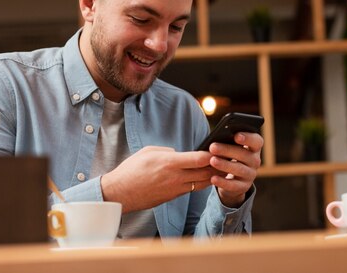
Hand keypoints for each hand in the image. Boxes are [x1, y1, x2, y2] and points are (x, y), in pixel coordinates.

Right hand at [100, 146, 220, 212]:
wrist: (119, 193)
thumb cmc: (131, 170)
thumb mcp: (148, 152)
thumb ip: (167, 151)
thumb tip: (179, 153)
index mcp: (170, 163)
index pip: (199, 159)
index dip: (212, 154)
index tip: (219, 148)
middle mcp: (175, 177)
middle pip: (206, 173)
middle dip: (218, 166)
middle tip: (227, 158)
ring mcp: (175, 189)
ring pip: (202, 183)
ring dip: (212, 176)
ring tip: (220, 167)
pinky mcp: (172, 197)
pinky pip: (192, 189)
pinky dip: (200, 183)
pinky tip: (204, 177)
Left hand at [207, 132, 263, 207]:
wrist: (234, 179)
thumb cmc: (230, 156)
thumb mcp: (232, 148)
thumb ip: (228, 142)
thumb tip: (216, 139)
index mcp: (254, 148)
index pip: (257, 141)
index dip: (248, 138)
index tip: (236, 136)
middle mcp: (255, 161)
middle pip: (245, 154)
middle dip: (227, 150)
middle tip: (212, 147)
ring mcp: (251, 174)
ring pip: (239, 169)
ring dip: (225, 165)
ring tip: (212, 161)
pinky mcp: (244, 187)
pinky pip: (234, 185)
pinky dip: (223, 182)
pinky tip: (213, 178)